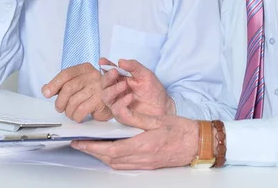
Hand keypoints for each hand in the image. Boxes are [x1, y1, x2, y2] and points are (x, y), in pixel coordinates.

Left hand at [41, 62, 112, 122]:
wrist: (116, 99)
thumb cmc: (94, 92)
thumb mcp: (79, 83)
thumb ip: (63, 85)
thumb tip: (46, 89)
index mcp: (85, 69)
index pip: (66, 74)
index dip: (54, 84)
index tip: (47, 93)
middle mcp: (92, 75)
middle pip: (68, 88)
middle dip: (60, 101)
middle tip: (59, 108)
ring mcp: (98, 88)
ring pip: (74, 101)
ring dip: (68, 111)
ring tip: (70, 113)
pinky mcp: (101, 100)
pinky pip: (81, 110)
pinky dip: (76, 116)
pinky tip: (78, 116)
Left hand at [71, 93, 198, 169]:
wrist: (198, 143)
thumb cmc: (180, 130)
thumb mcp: (156, 118)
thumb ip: (134, 117)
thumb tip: (117, 111)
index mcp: (143, 144)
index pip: (111, 149)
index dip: (93, 147)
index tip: (80, 142)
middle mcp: (142, 157)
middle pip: (110, 159)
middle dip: (92, 152)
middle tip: (79, 145)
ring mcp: (145, 163)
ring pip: (117, 164)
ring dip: (101, 157)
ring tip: (91, 147)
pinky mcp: (148, 165)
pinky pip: (125, 165)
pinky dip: (113, 160)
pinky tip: (110, 152)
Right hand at [100, 58, 174, 117]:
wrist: (163, 107)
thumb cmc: (153, 91)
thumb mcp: (146, 74)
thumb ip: (134, 67)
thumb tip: (120, 61)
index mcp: (120, 80)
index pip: (109, 72)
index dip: (104, 66)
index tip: (102, 61)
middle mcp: (116, 91)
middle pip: (104, 84)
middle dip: (107, 77)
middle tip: (115, 72)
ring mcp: (118, 103)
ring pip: (106, 96)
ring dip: (113, 89)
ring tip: (124, 85)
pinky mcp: (122, 114)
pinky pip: (116, 109)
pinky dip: (121, 102)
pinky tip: (130, 97)